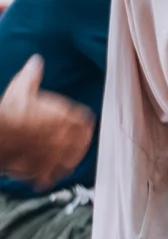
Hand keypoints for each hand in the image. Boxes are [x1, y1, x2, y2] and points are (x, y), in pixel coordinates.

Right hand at [0, 57, 93, 188]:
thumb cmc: (10, 110)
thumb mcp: (22, 86)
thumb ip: (32, 74)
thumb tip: (36, 61)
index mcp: (64, 117)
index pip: (85, 122)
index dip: (84, 124)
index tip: (84, 125)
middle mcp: (64, 138)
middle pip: (82, 143)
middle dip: (81, 143)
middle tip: (80, 144)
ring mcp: (53, 156)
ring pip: (70, 162)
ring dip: (70, 160)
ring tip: (68, 161)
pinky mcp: (39, 170)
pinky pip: (50, 177)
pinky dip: (49, 177)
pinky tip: (47, 176)